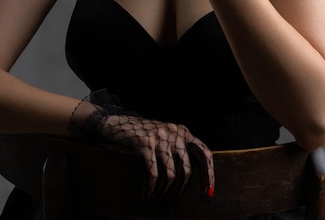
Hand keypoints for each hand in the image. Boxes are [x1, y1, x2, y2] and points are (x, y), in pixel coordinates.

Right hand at [100, 113, 214, 198]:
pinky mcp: (146, 145)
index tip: (208, 192)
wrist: (115, 124)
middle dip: (179, 190)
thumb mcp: (163, 137)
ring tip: (156, 197)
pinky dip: (150, 188)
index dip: (209, 173)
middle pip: (186, 170)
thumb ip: (176, 149)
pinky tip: (146, 194)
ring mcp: (160, 138)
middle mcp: (174, 133)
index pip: (204, 152)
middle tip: (170, 200)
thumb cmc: (141, 136)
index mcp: (182, 131)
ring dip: (163, 191)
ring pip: (170, 175)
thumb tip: (188, 178)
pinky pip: (153, 174)